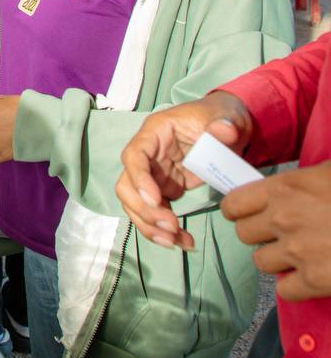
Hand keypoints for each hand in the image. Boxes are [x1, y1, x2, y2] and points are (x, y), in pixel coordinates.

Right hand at [115, 92, 252, 249]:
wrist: (229, 128)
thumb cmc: (221, 116)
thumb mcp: (226, 117)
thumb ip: (224, 125)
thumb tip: (225, 131)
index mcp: (155, 133)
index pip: (134, 156)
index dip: (139, 180)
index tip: (157, 200)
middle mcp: (147, 156)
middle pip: (127, 186)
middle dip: (144, 211)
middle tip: (171, 227)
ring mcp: (153, 175)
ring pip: (135, 204)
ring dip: (150, 226)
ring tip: (177, 241)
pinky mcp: (164, 189)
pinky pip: (154, 213)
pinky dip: (164, 230)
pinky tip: (183, 241)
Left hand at [223, 162, 330, 301]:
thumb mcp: (328, 173)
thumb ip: (299, 184)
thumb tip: (276, 192)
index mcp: (285, 188)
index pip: (234, 204)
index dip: (240, 211)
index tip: (250, 215)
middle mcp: (284, 219)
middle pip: (244, 235)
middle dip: (261, 235)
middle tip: (281, 234)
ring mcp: (299, 251)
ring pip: (262, 262)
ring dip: (278, 260)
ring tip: (301, 254)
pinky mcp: (317, 280)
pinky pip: (286, 290)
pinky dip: (297, 286)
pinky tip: (313, 275)